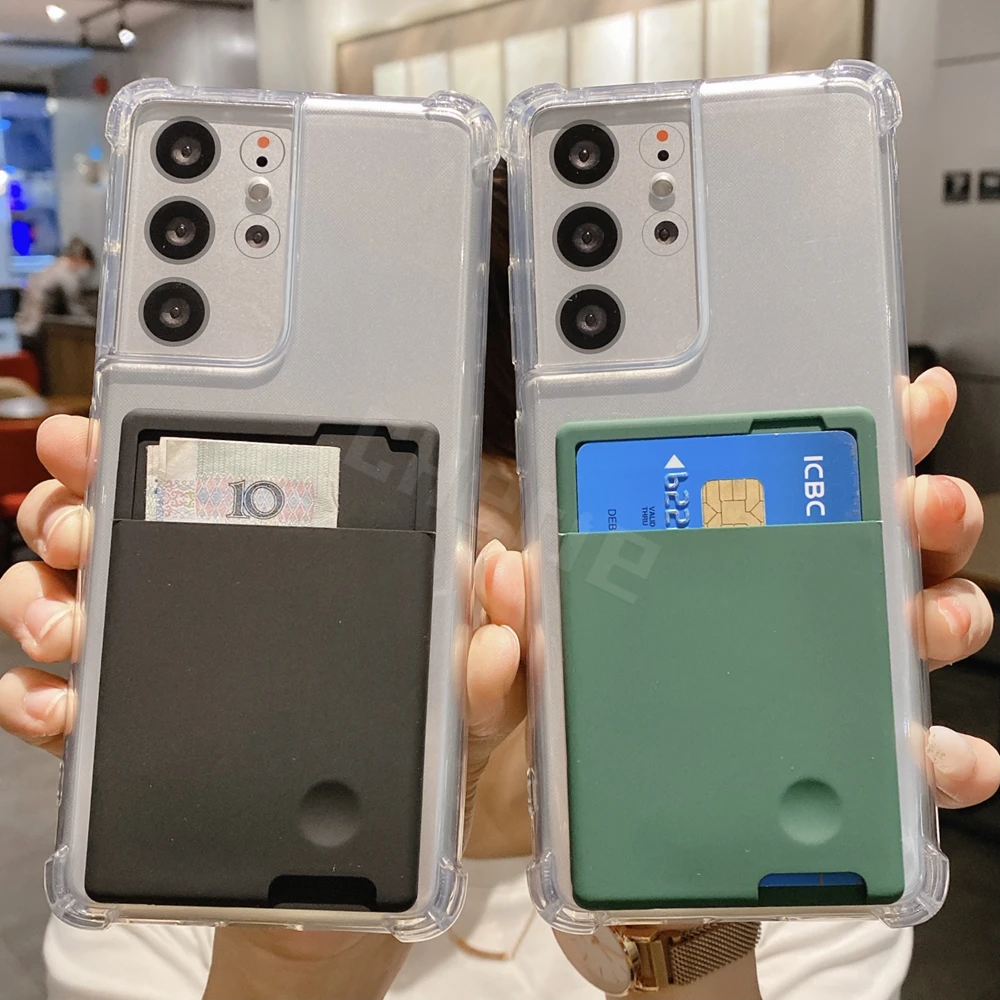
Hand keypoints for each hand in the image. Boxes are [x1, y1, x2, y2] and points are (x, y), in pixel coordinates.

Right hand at [0, 415, 526, 998]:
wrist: (336, 899)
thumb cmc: (406, 790)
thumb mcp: (457, 722)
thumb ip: (487, 662)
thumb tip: (505, 574)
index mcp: (302, 583)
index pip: (225, 490)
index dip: (159, 454)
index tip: (107, 438)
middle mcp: (228, 612)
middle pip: (125, 532)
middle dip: (78, 510)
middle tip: (71, 524)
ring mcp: (173, 670)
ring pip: (76, 602)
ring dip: (45, 596)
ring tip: (61, 619)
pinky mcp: (136, 737)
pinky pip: (64, 702)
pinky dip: (38, 696)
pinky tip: (51, 700)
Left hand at [469, 368, 999, 819]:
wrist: (570, 832)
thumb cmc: (552, 724)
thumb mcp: (520, 661)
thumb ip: (508, 615)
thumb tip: (503, 574)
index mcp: (701, 563)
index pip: (783, 482)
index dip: (845, 438)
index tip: (899, 402)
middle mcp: (766, 610)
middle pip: (871, 544)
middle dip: (917, 512)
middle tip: (921, 501)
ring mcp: (803, 683)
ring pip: (903, 633)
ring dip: (942, 616)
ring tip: (933, 617)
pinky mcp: (822, 763)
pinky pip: (897, 757)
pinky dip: (937, 755)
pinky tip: (945, 756)